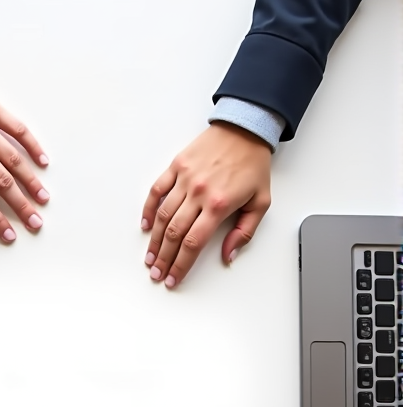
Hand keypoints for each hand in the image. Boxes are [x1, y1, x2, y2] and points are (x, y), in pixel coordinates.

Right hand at [141, 123, 270, 285]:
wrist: (245, 128)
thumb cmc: (253, 164)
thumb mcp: (261, 202)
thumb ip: (245, 232)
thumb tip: (228, 255)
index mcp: (219, 204)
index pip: (194, 243)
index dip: (181, 265)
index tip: (173, 278)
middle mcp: (199, 193)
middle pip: (174, 234)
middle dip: (164, 259)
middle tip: (156, 274)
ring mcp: (185, 179)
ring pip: (163, 216)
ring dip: (154, 241)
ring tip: (149, 258)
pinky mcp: (176, 166)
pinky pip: (157, 191)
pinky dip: (149, 210)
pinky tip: (146, 226)